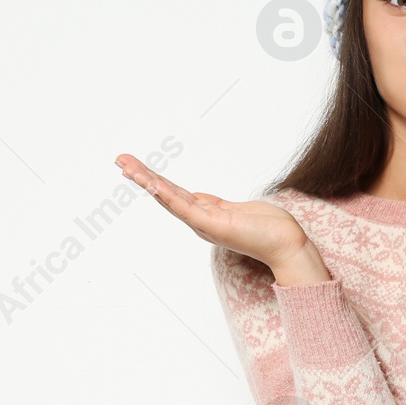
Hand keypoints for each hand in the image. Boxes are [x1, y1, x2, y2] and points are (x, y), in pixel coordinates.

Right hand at [113, 155, 329, 283]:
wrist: (286, 245)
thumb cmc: (267, 228)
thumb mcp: (233, 209)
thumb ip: (214, 204)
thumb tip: (198, 197)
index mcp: (203, 215)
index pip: (172, 193)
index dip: (152, 179)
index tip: (133, 165)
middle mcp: (199, 221)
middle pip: (165, 194)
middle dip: (142, 176)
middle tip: (119, 159)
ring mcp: (204, 224)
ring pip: (170, 199)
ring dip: (147, 182)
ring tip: (127, 167)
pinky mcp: (214, 226)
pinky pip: (186, 208)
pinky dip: (168, 196)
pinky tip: (153, 185)